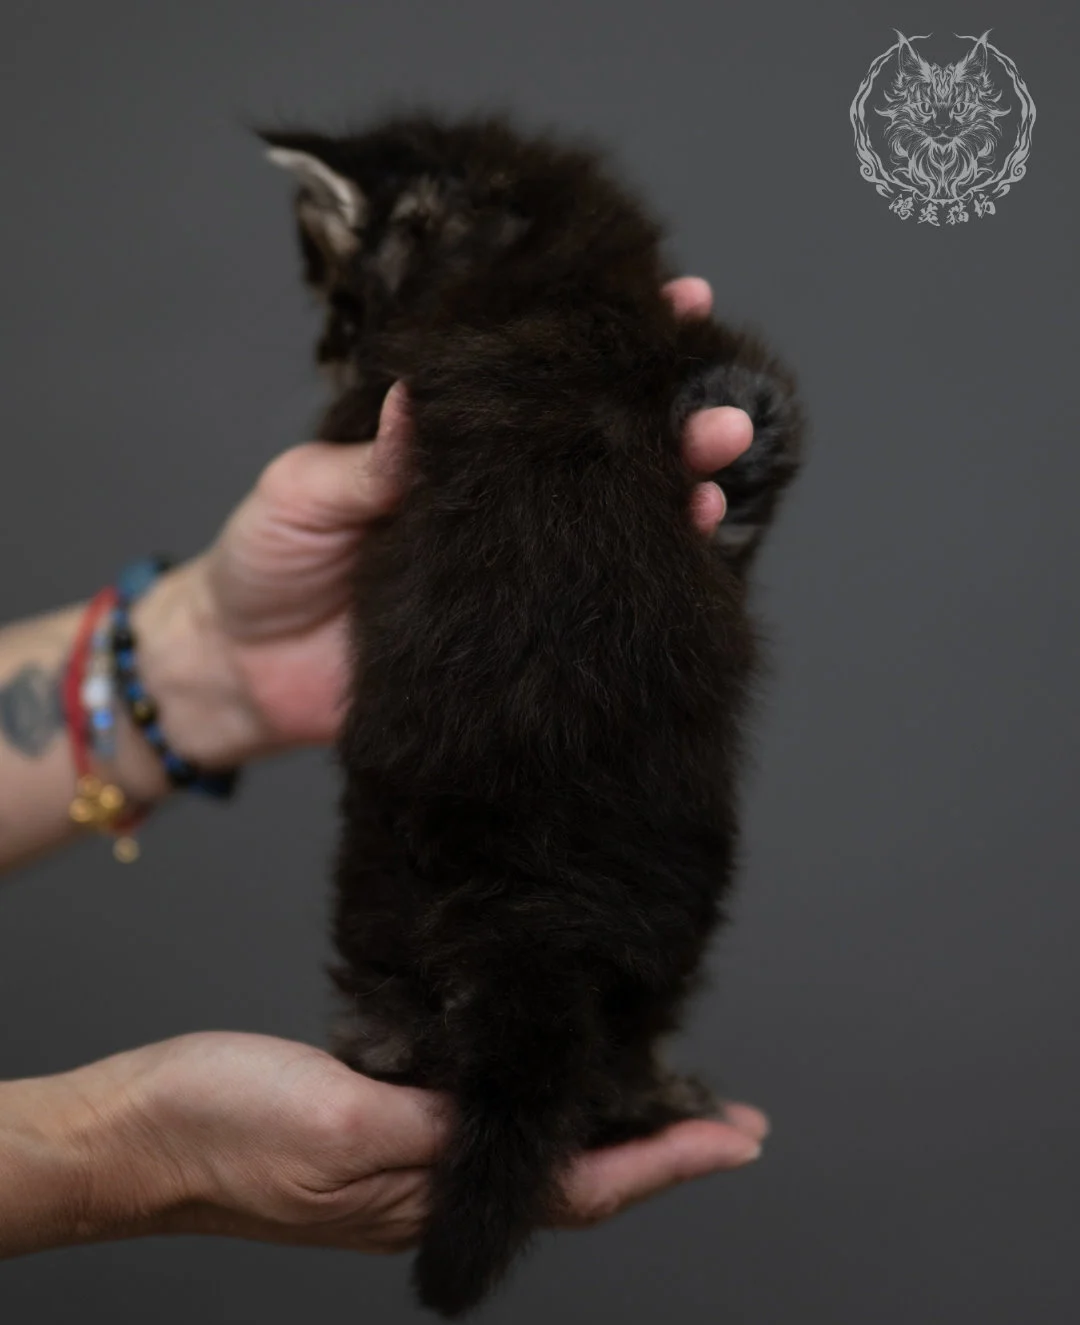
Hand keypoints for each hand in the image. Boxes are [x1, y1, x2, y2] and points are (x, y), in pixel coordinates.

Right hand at [20, 1032, 765, 1253]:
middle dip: (654, 1146)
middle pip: (570, 1177)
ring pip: (529, 1151)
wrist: (138, 1136)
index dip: (666, 1161)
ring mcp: (401, 1160)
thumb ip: (434, 1130)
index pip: (579, 1186)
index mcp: (427, 1194)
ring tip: (654, 1091)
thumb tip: (521, 1126)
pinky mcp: (371, 1125)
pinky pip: (474, 1121)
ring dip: (600, 1124)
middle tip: (723, 1114)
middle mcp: (428, 1185)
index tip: (736, 1137)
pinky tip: (530, 1070)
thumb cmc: (223, 1132)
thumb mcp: (340, 1120)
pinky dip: (527, 1098)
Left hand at [131, 278, 753, 770]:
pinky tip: (685, 552)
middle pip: (595, 454)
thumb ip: (368, 457)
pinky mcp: (512, 638)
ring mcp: (510, 570)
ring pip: (608, 526)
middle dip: (667, 423)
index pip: (532, 387)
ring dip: (672, 496)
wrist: (240, 675)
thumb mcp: (302, 492)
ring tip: (718, 468)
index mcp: (444, 451)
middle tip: (721, 407)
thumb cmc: (262, 564)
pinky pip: (585, 607)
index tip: (671, 302)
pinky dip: (639, 581)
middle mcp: (493, 504)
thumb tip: (424, 394)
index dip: (599, 348)